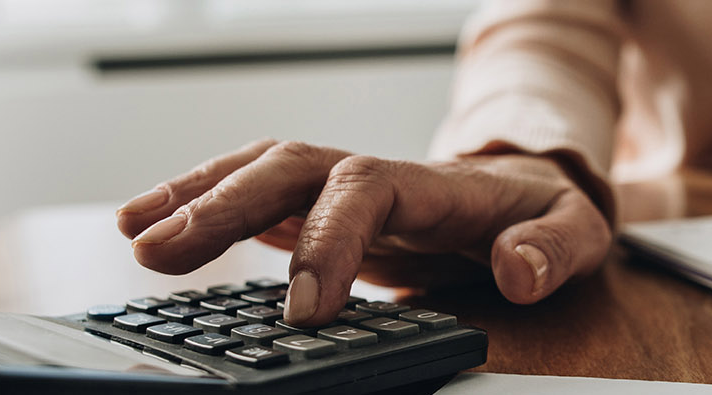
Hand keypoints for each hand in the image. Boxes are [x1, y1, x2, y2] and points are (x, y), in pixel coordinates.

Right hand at [115, 140, 611, 324]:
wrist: (530, 198)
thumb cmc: (544, 217)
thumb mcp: (576, 233)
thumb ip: (552, 250)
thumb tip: (518, 270)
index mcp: (431, 183)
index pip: (365, 191)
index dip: (328, 241)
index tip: (306, 309)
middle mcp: (374, 174)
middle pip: (289, 167)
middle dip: (223, 205)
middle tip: (161, 253)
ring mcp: (340, 186)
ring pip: (257, 171)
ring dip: (194, 196)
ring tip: (134, 233)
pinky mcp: (318, 206)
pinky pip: (250, 194)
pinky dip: (197, 203)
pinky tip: (148, 228)